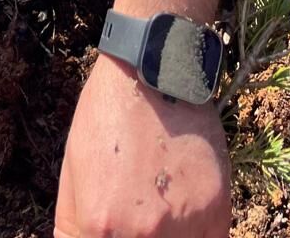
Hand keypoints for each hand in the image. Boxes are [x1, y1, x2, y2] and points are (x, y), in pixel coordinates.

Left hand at [55, 54, 230, 237]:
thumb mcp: (72, 169)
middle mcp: (142, 235)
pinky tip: (184, 213)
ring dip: (168, 237)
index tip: (110, 232)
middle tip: (138, 220)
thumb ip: (71, 227)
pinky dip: (196, 236)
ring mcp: (183, 227)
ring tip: (159, 209)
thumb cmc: (109, 114)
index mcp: (98, 226)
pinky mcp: (218, 212)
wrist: (156, 69)